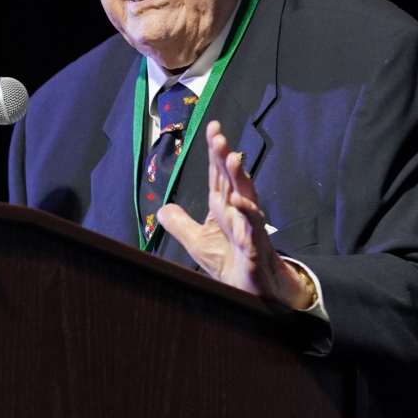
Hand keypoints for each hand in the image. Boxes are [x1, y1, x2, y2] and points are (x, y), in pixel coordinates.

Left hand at [156, 121, 313, 308]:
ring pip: (246, 195)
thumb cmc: (230, 262)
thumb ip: (180, 224)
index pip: (218, 174)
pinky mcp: (255, 246)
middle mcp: (238, 211)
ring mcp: (249, 226)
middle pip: (232, 178)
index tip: (213, 127)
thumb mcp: (197, 242)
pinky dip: (247, 212)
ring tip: (231, 157)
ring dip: (239, 176)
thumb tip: (162, 209)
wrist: (251, 291)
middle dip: (225, 156)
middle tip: (218, 135)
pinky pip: (253, 226)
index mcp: (224, 207)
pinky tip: (238, 199)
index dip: (215, 151)